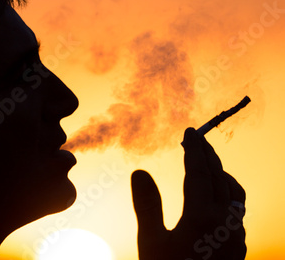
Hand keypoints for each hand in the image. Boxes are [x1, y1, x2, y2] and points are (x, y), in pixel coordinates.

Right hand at [131, 128, 245, 259]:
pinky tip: (214, 198)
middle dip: (208, 155)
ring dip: (221, 173)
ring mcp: (236, 236)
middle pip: (219, 177)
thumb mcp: (151, 240)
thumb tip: (140, 171)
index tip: (189, 132)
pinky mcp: (238, 248)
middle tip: (198, 138)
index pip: (198, 172)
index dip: (193, 149)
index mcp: (203, 216)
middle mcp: (226, 222)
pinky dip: (226, 193)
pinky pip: (236, 211)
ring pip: (234, 194)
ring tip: (208, 164)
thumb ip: (147, 203)